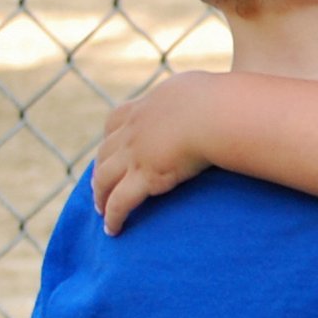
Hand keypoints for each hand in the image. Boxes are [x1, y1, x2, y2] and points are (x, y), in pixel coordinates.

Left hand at [92, 74, 217, 233]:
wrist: (217, 113)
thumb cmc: (218, 99)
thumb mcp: (198, 87)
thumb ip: (192, 93)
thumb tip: (206, 94)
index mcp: (145, 108)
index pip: (116, 121)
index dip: (110, 137)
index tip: (110, 149)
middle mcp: (133, 130)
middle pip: (105, 152)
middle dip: (99, 170)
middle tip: (100, 186)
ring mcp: (135, 154)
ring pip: (104, 179)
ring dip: (99, 196)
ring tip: (101, 211)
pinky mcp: (145, 177)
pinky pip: (120, 202)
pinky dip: (113, 216)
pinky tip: (113, 230)